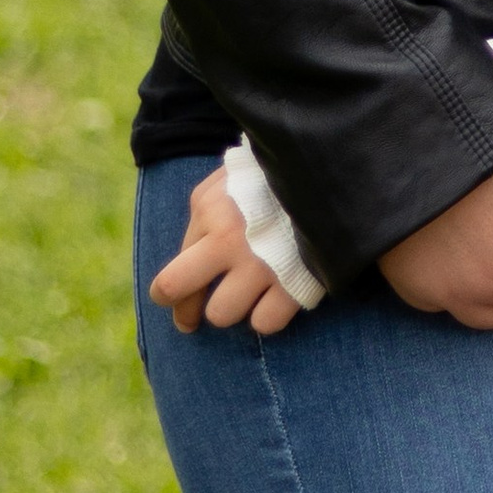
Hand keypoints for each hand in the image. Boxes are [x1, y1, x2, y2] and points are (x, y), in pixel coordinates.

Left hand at [151, 160, 306, 335]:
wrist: (327, 170)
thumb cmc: (268, 177)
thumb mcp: (224, 182)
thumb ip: (202, 217)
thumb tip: (187, 255)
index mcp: (211, 215)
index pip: (170, 277)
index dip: (165, 294)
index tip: (173, 300)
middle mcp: (231, 243)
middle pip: (184, 296)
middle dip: (185, 310)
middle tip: (191, 318)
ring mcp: (263, 265)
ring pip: (223, 314)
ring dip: (232, 307)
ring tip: (245, 294)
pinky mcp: (295, 282)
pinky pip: (265, 322)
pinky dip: (266, 315)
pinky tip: (273, 299)